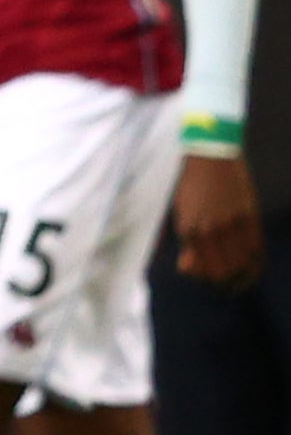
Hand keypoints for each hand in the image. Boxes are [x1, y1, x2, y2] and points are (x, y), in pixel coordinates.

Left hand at [175, 153, 263, 289]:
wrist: (211, 155)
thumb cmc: (190, 183)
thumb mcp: (178, 212)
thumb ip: (182, 240)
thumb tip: (186, 268)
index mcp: (188, 230)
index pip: (201, 270)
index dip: (206, 278)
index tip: (208, 277)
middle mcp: (209, 230)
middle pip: (221, 271)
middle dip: (222, 279)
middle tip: (225, 279)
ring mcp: (231, 223)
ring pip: (241, 263)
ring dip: (240, 273)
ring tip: (239, 275)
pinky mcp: (249, 214)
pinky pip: (256, 247)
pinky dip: (255, 260)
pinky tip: (252, 264)